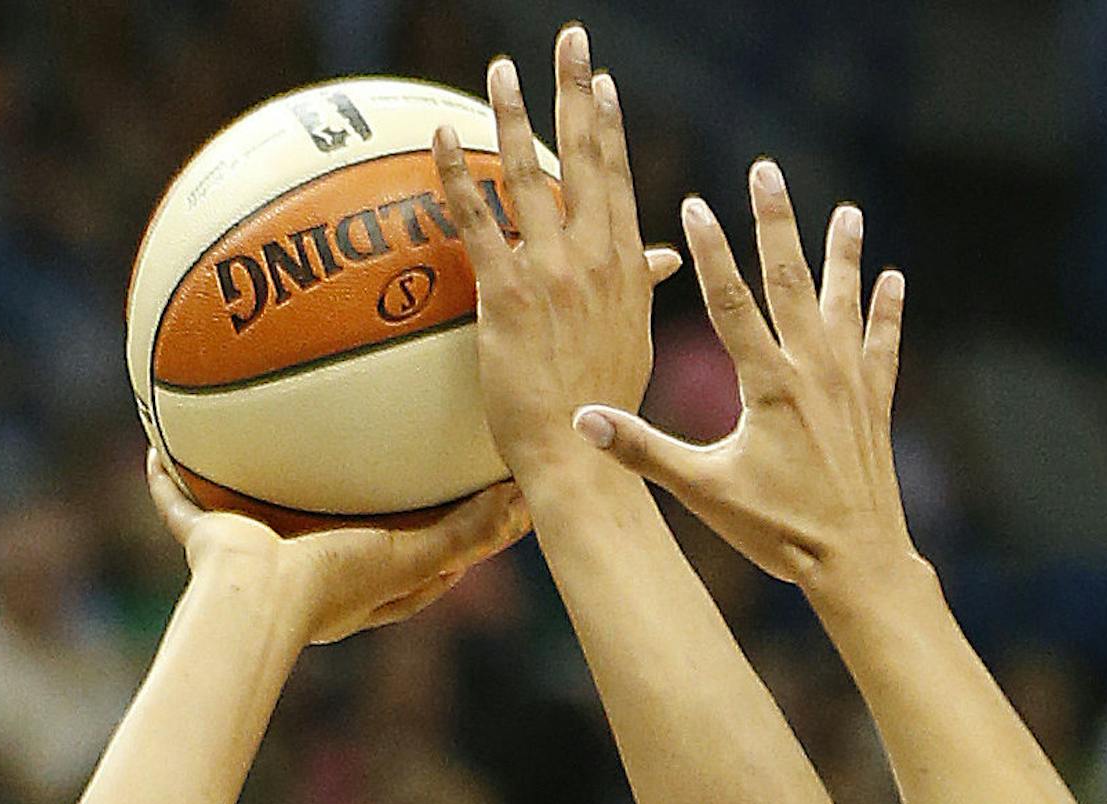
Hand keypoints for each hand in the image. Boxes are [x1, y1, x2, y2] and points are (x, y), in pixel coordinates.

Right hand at [147, 453, 525, 645]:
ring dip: (249, 484)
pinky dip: (167, 477)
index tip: (450, 503)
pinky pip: (178, 502)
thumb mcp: (415, 555)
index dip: (428, 538)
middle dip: (339, 505)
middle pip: (327, 536)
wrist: (259, 599)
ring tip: (248, 434)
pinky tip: (155, 437)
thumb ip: (469, 532)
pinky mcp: (203, 542)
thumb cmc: (338, 582)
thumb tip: (520, 502)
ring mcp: (251, 559)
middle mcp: (305, 576)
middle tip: (354, 462)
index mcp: (357, 587)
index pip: (406, 564)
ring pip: (252, 516)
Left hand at [433, 28, 681, 485]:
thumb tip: (663, 261)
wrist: (583, 459)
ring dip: (514, 115)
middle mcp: (595, 261)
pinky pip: (478, 220)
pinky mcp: (509, 295)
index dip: (609, 127)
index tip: (601, 82)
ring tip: (499, 68)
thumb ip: (639, 292)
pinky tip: (443, 136)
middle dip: (575, 92)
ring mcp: (553, 274)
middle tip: (568, 39)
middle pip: (585, 159)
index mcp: (626, 271)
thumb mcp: (631, 346)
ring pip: (532, 175)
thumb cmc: (604, 416)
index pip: (619, 182)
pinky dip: (459, 174)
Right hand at [571, 161, 916, 590]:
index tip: (693, 201)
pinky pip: (883, 348)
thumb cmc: (780, 533)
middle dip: (776, 223)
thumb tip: (581, 421)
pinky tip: (893, 280)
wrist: (857, 565)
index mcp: (769, 386)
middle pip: (791, 281)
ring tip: (848, 211)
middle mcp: (813, 373)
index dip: (711, 251)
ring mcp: (850, 387)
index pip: (731, 302)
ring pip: (844, 305)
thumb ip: (643, 452)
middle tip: (767, 170)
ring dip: (844, 255)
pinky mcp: (876, 408)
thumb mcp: (704, 493)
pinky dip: (886, 313)